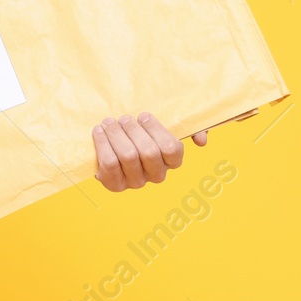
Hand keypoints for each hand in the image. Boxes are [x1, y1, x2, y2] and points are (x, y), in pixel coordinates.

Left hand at [92, 113, 208, 191]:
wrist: (112, 141)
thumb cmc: (141, 131)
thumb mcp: (164, 125)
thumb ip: (189, 128)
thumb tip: (202, 140)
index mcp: (171, 161)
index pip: (172, 149)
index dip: (156, 130)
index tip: (144, 116)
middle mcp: (156, 175)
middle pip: (148, 152)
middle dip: (133, 130)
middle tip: (124, 118)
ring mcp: (136, 182)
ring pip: (128, 156)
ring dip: (116, 134)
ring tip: (109, 122)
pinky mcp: (115, 185)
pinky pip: (109, 164)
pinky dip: (103, 144)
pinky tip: (99, 132)